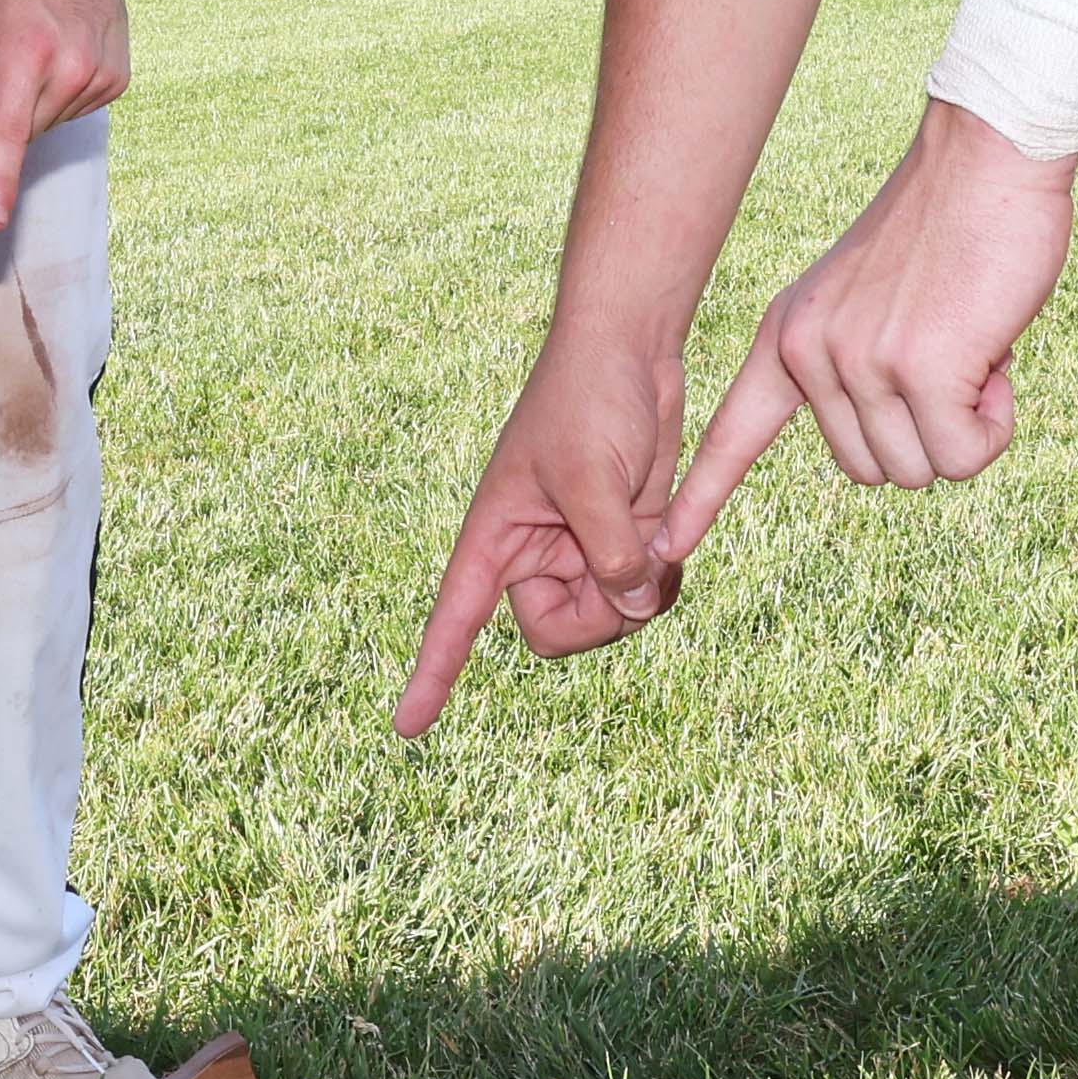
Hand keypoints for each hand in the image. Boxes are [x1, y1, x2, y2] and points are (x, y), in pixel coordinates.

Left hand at [0, 0, 130, 234]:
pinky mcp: (117, 80)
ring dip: (33, 100)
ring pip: (50, 123)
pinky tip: (60, 54)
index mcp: (27, 52)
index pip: (9, 133)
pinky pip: (74, 110)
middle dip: (5, 107)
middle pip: (24, 128)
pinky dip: (59, 93)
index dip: (1, 180)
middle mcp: (71, 68)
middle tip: (5, 57)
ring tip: (37, 47)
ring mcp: (100, 76)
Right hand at [400, 321, 691, 735]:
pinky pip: (642, 598)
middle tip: (629, 560)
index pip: (456, 618)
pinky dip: (662, 581)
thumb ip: (608, 551)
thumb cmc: (591, 395)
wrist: (629, 347)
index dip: (434, 675)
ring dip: (641, 593)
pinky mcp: (622, 541)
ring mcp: (579, 550)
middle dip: (602, 614)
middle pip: (558, 635)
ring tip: (652, 534)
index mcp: (495, 536)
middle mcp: (532, 553)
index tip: (408, 731)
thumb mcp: (594, 475)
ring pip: (608, 621)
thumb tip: (633, 607)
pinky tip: (670, 538)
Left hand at [662, 102, 1077, 549]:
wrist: (987, 156)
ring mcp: (859, 363)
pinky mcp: (920, 370)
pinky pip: (963, 455)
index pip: (732, 434)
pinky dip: (994, 425)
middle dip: (925, 434)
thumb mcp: (870, 302)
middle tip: (952, 356)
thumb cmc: (947, 229)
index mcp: (787, 335)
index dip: (703, 497)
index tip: (664, 550)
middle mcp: (809, 353)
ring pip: (919, 470)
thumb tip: (887, 454)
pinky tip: (995, 355)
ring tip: (971, 346)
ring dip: (965, 426)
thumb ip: (855, 368)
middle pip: (869, 472)